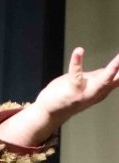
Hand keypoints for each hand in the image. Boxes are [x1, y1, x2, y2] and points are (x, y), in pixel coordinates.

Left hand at [0, 47, 118, 146]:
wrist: (49, 111)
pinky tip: (79, 51)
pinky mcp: (71, 90)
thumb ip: (103, 77)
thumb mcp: (90, 84)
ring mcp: (85, 93)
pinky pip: (75, 75)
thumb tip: (116, 68)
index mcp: (103, 89)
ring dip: (111, 71)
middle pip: (116, 80)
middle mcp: (97, 93)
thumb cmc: (69, 94)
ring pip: (101, 82)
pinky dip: (77, 62)